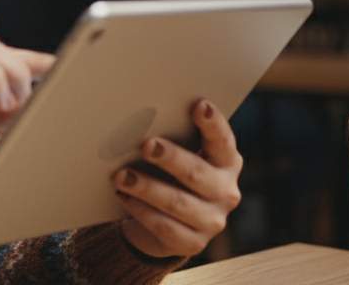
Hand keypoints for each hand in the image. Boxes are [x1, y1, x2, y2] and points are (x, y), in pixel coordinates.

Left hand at [112, 99, 242, 258]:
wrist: (163, 222)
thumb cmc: (169, 174)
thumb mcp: (177, 155)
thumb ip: (171, 139)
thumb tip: (140, 118)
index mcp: (227, 162)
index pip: (223, 141)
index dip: (213, 124)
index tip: (199, 104)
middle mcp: (226, 192)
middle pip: (198, 173)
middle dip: (171, 158)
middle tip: (147, 145)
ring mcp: (213, 221)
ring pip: (178, 203)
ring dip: (147, 188)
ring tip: (120, 175)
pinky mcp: (193, 244)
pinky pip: (164, 227)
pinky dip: (141, 211)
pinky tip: (123, 197)